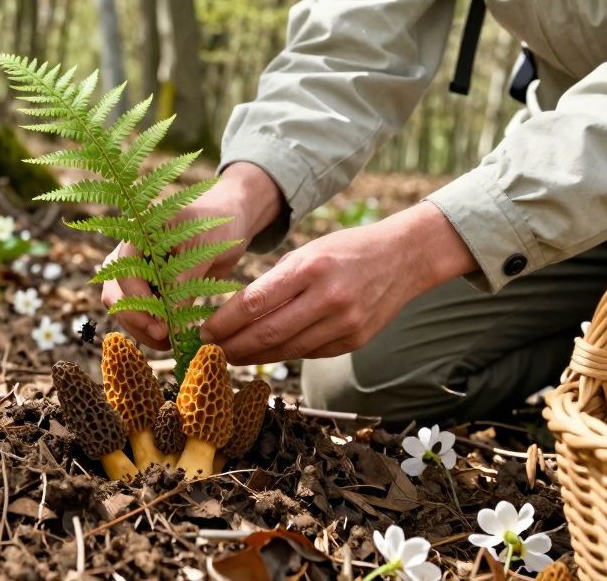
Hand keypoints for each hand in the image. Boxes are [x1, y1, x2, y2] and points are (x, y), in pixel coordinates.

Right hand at [101, 162, 283, 349]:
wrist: (230, 224)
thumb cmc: (218, 226)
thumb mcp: (206, 247)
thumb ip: (186, 279)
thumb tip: (170, 320)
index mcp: (137, 234)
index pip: (122, 271)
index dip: (137, 300)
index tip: (160, 325)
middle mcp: (130, 255)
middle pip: (115, 294)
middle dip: (135, 320)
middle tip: (164, 339)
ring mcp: (137, 273)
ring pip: (124, 308)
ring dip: (142, 329)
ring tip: (171, 344)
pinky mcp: (150, 290)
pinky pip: (142, 313)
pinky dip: (153, 328)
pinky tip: (174, 339)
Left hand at [200, 202, 476, 363]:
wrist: (403, 258)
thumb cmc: (345, 250)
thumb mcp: (307, 252)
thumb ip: (274, 282)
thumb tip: (234, 315)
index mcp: (310, 267)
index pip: (255, 302)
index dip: (225, 322)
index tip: (203, 331)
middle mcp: (328, 297)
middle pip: (268, 332)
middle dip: (233, 346)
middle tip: (209, 351)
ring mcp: (344, 323)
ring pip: (287, 349)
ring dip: (254, 356)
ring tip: (231, 357)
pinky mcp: (355, 340)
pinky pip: (309, 353)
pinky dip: (283, 354)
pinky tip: (264, 354)